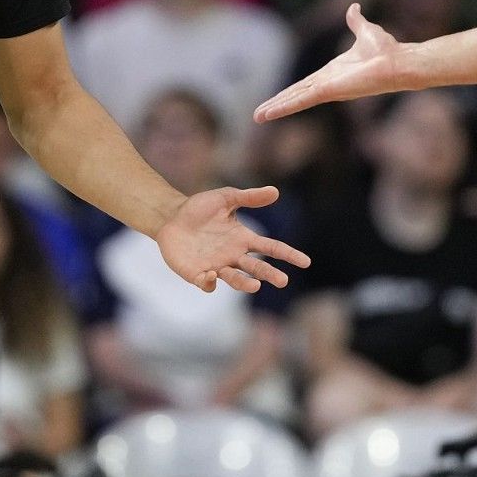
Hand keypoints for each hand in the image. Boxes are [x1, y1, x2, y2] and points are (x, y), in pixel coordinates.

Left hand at [155, 186, 308, 293]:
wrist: (170, 218)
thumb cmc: (200, 208)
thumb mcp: (225, 197)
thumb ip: (249, 197)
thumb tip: (275, 191)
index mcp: (243, 239)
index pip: (271, 248)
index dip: (288, 255)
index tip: (305, 262)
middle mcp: (233, 256)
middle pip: (256, 268)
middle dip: (270, 275)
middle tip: (283, 281)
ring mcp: (216, 266)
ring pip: (235, 279)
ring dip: (245, 283)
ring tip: (255, 285)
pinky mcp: (197, 274)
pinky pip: (206, 283)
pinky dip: (209, 282)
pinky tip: (211, 275)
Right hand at [255, 4, 408, 121]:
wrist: (398, 61)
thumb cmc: (386, 50)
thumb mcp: (364, 31)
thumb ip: (355, 21)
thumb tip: (354, 8)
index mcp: (332, 72)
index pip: (304, 84)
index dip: (289, 91)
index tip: (275, 99)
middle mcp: (328, 83)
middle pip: (296, 94)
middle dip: (277, 104)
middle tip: (258, 114)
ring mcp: (328, 89)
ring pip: (296, 99)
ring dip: (277, 107)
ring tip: (258, 117)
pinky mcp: (330, 91)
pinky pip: (303, 99)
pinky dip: (286, 106)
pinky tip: (272, 112)